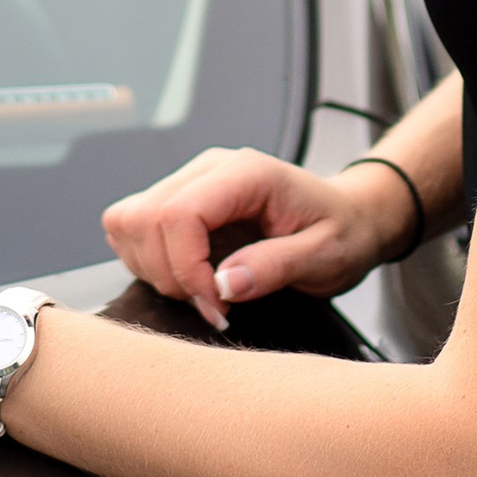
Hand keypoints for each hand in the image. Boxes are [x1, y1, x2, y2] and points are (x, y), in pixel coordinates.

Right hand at [99, 145, 406, 332]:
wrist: (348, 218)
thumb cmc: (342, 233)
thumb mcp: (326, 256)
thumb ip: (276, 267)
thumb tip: (225, 284)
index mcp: (246, 173)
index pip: (179, 212)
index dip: (186, 268)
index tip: (218, 306)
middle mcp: (208, 170)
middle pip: (143, 218)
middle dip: (169, 275)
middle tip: (214, 305)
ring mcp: (189, 184)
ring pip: (128, 224)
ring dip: (155, 270)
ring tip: (204, 293)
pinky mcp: (180, 204)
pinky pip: (134, 231)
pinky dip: (150, 265)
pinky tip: (191, 281)